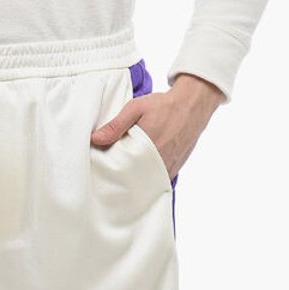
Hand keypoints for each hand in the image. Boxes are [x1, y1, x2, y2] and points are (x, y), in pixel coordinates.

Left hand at [91, 73, 223, 178]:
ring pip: (146, 183)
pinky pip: (157, 182)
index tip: (102, 174)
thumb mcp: (136, 108)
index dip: (112, 174)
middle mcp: (159, 162)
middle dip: (122, 180)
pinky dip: (148, 181)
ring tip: (123, 178)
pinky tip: (139, 176)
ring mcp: (168, 168)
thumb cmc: (164, 106)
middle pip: (134, 181)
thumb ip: (115, 125)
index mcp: (146, 149)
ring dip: (135, 182)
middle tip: (110, 178)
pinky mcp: (174, 169)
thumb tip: (95, 139)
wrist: (193, 105)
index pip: (123, 171)